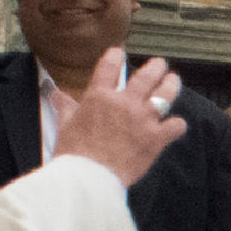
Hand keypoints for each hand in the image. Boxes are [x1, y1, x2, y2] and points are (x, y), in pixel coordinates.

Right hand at [48, 53, 188, 186]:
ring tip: (173, 80)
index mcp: (99, 96)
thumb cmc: (74, 152)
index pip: (110, 65)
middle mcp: (124, 102)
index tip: (119, 53)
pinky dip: (176, 125)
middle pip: (146, 76)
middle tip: (159, 64)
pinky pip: (175, 126)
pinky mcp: (155, 138)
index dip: (116, 56)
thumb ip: (65, 106)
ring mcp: (142, 119)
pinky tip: (174, 125)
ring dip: (171, 85)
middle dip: (155, 67)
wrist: (88, 177)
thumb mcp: (65, 125)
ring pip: (165, 94)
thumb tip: (54, 92)